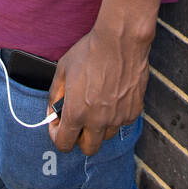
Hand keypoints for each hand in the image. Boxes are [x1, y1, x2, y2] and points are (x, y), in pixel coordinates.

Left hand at [46, 25, 150, 155]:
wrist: (120, 40)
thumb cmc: (90, 52)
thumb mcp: (63, 70)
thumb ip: (55, 95)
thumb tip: (53, 111)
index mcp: (76, 112)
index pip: (64, 144)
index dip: (57, 136)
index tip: (58, 126)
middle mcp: (97, 120)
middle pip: (88, 148)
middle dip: (80, 138)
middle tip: (78, 122)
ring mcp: (118, 117)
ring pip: (106, 135)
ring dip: (98, 127)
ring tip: (96, 106)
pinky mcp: (133, 111)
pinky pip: (121, 122)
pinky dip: (115, 116)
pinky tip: (112, 97)